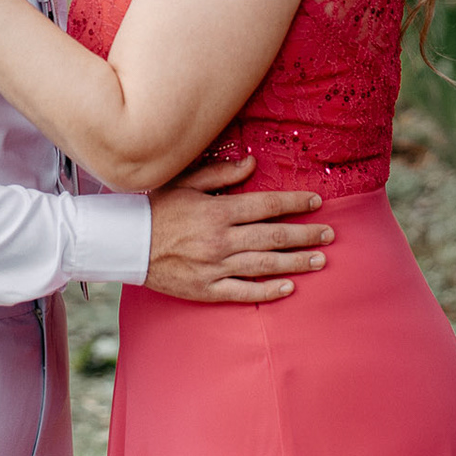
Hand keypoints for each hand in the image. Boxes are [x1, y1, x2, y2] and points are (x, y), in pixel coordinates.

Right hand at [143, 157, 331, 302]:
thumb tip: (252, 163)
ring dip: (296, 263)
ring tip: (320, 260)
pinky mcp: (207, 289)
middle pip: (274, 236)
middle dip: (306, 234)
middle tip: (330, 234)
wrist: (126, 244)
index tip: (316, 202)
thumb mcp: (185, 182)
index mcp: (218, 211)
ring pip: (265, 265)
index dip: (294, 203)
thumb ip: (221, 173)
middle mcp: (220, 240)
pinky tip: (288, 288)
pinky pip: (244, 292)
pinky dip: (267, 290)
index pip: (267, 205)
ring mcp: (215, 267)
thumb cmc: (156, 209)